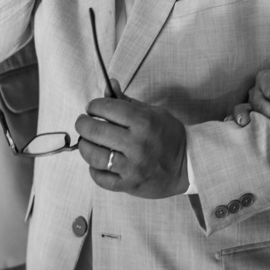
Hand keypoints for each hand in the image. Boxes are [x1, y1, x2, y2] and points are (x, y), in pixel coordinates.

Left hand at [76, 81, 188, 198]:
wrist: (187, 166)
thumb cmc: (168, 136)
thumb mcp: (152, 112)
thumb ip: (126, 101)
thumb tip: (109, 84)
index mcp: (143, 122)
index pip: (107, 108)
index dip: (94, 106)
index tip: (93, 108)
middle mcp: (136, 144)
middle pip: (95, 130)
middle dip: (83, 124)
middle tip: (83, 123)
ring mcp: (132, 167)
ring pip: (94, 156)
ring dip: (85, 146)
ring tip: (87, 142)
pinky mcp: (129, 185)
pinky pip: (101, 178)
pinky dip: (94, 169)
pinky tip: (98, 162)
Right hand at [229, 67, 269, 126]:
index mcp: (266, 77)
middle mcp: (256, 89)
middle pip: (260, 102)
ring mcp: (252, 102)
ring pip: (250, 110)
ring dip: (256, 119)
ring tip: (253, 125)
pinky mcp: (251, 114)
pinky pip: (241, 114)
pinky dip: (237, 117)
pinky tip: (240, 125)